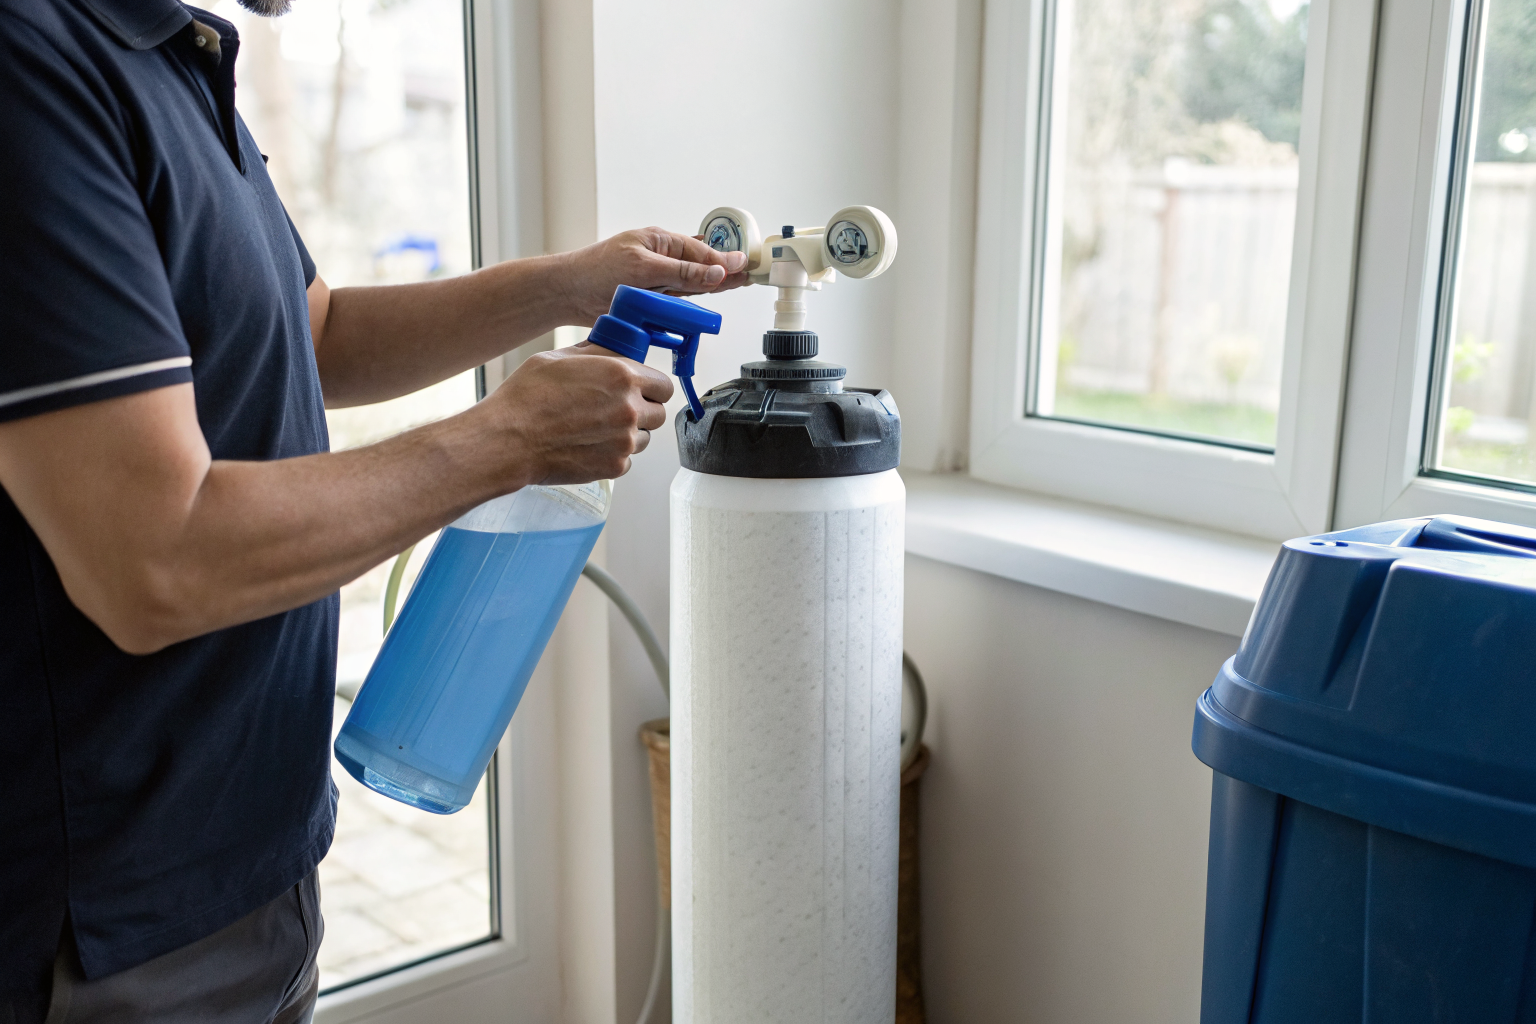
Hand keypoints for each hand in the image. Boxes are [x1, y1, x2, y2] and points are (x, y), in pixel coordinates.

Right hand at [476, 343, 673, 486]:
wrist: (509, 439)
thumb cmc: (527, 396)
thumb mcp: (560, 358)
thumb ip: (597, 353)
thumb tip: (614, 349)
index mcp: (623, 376)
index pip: (663, 385)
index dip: (652, 387)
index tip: (642, 390)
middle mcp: (630, 409)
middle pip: (659, 413)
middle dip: (643, 411)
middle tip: (617, 409)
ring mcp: (625, 442)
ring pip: (644, 438)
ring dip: (629, 433)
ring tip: (596, 429)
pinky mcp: (614, 467)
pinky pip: (627, 459)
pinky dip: (613, 454)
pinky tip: (588, 445)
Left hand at [561, 227, 750, 323]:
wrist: (566, 294)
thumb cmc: (595, 272)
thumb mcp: (645, 269)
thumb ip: (684, 272)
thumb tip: (717, 270)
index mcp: (660, 240)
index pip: (702, 250)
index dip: (726, 259)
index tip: (747, 265)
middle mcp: (661, 257)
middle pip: (701, 264)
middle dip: (725, 268)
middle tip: (752, 273)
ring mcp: (656, 278)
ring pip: (692, 282)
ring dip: (713, 283)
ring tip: (740, 281)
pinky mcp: (650, 297)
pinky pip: (679, 298)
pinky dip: (695, 299)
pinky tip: (710, 293)